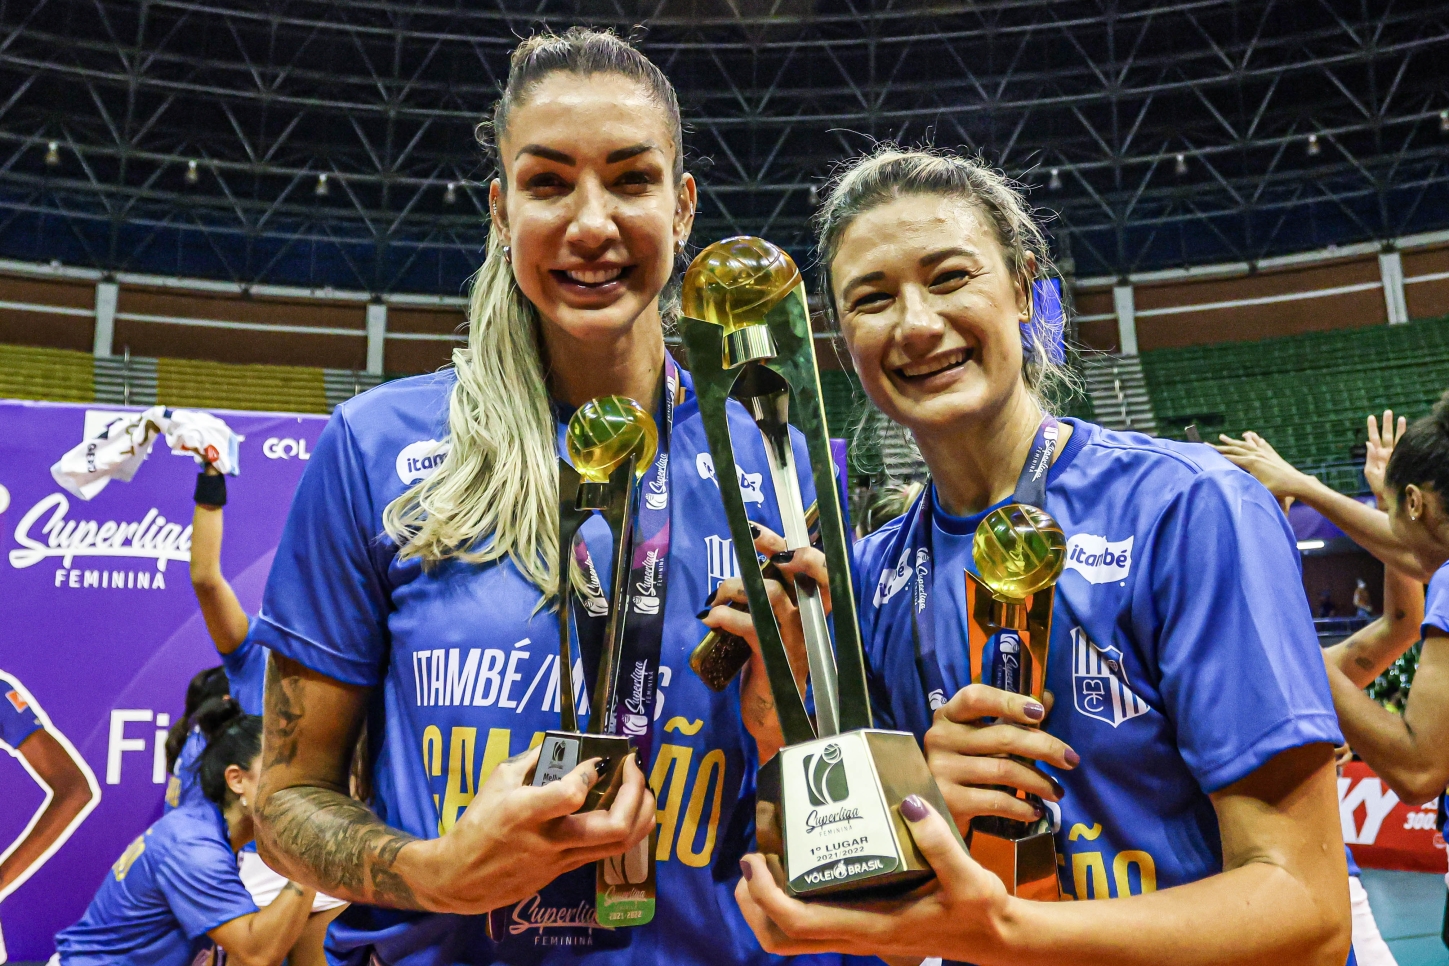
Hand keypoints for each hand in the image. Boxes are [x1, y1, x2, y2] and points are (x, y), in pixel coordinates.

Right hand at [412, 748, 655, 913]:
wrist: (461, 878)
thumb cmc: (477, 824)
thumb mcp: (498, 781)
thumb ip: (533, 760)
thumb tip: (564, 744)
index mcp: (526, 813)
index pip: (572, 795)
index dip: (590, 773)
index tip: (596, 760)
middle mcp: (550, 839)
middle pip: (613, 828)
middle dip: (636, 795)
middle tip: (634, 768)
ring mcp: (563, 859)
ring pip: (621, 844)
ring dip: (642, 813)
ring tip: (643, 788)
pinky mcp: (568, 870)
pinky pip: (609, 850)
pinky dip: (628, 826)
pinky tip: (629, 808)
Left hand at [703, 524, 829, 761]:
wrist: (774, 718)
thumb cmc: (770, 669)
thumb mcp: (771, 631)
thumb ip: (764, 605)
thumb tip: (741, 575)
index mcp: (809, 614)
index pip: (821, 573)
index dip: (801, 548)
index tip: (764, 533)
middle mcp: (808, 622)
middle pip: (805, 572)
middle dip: (776, 547)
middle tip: (750, 539)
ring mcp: (794, 639)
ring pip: (770, 593)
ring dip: (734, 587)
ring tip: (714, 599)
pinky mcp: (774, 657)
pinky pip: (750, 624)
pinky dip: (724, 615)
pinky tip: (708, 619)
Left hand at [736, 795, 1010, 960]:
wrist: (995, 938)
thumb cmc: (980, 910)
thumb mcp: (968, 877)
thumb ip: (939, 843)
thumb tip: (910, 803)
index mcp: (873, 926)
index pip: (800, 922)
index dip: (767, 895)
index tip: (755, 861)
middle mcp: (858, 937)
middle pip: (782, 938)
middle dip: (754, 905)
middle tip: (749, 863)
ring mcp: (859, 936)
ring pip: (793, 938)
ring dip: (766, 909)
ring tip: (763, 867)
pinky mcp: (865, 927)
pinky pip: (813, 925)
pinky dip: (792, 903)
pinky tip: (802, 869)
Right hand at [924, 685, 1077, 827]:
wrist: (935, 818)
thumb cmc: (964, 770)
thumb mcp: (982, 741)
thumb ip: (1010, 720)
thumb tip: (1046, 697)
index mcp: (947, 716)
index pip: (976, 697)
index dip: (1009, 701)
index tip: (1040, 712)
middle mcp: (940, 738)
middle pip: (1002, 736)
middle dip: (1044, 747)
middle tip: (1071, 760)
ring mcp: (941, 769)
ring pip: (1004, 770)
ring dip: (1039, 782)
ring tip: (1057, 792)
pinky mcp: (948, 801)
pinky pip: (997, 800)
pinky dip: (1022, 807)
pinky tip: (1034, 810)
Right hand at [1212, 431, 1307, 506]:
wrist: (1297, 482)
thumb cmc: (1279, 489)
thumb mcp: (1260, 490)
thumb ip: (1247, 488)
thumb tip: (1232, 490)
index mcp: (1251, 463)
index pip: (1230, 457)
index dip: (1217, 454)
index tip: (1206, 451)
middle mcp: (1256, 455)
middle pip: (1234, 449)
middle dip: (1220, 446)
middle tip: (1208, 444)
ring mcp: (1264, 453)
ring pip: (1245, 444)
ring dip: (1233, 440)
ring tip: (1222, 436)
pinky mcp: (1271, 454)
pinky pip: (1260, 444)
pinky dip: (1253, 439)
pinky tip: (1251, 436)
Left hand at [1364, 410, 1405, 503]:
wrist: (1388, 495)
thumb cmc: (1377, 485)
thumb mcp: (1370, 471)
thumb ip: (1370, 457)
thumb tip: (1368, 442)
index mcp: (1376, 455)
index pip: (1373, 438)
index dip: (1372, 427)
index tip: (1371, 417)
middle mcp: (1386, 452)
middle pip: (1386, 435)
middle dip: (1387, 423)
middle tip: (1387, 411)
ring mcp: (1394, 455)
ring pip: (1396, 438)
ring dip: (1398, 428)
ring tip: (1399, 417)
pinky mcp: (1401, 459)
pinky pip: (1404, 446)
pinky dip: (1406, 437)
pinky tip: (1408, 429)